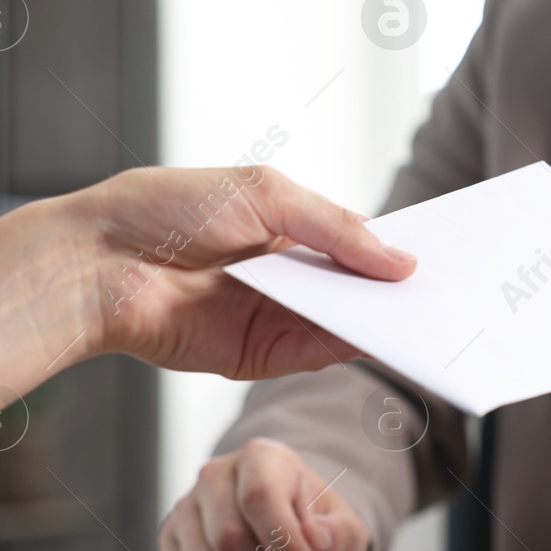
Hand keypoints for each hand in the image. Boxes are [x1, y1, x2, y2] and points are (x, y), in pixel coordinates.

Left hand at [75, 165, 413, 376]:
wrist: (97, 261)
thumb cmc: (164, 210)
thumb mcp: (266, 195)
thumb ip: (335, 228)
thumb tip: (399, 260)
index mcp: (285, 228)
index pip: (355, 242)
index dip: (396, 248)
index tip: (443, 252)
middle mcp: (284, 276)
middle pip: (356, 287)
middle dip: (398, 289)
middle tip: (453, 290)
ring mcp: (273, 317)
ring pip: (344, 322)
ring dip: (385, 320)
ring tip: (433, 313)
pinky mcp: (258, 356)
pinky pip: (318, 352)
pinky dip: (354, 345)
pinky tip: (385, 334)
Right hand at [159, 438, 370, 550]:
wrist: (289, 529)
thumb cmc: (318, 527)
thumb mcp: (346, 531)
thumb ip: (340, 535)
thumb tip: (317, 540)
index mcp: (262, 457)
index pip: (260, 498)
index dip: (285, 548)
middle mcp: (216, 475)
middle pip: (228, 536)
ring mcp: (187, 507)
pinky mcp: (170, 539)